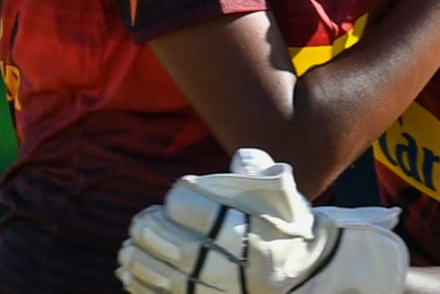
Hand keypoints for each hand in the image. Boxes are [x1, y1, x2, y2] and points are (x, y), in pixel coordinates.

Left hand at [118, 148, 407, 293]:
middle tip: (142, 221)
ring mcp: (222, 286)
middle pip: (174, 242)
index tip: (179, 193)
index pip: (192, 206)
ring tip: (129, 247)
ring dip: (140, 258)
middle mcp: (234, 260)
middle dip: (150, 229)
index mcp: (248, 227)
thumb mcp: (283, 192)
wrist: (310, 272)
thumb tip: (239, 159)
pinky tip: (131, 272)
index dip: (179, 197)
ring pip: (166, 272)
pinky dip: (143, 285)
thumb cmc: (291, 227)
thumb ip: (258, 170)